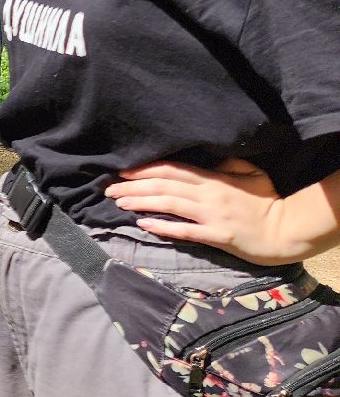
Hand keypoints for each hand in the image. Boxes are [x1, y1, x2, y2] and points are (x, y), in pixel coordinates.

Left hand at [106, 159, 310, 265]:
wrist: (286, 231)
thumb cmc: (268, 202)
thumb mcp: (251, 175)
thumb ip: (227, 166)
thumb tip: (208, 160)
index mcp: (215, 178)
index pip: (172, 169)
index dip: (144, 169)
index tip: (121, 170)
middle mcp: (209, 195)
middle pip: (163, 186)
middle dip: (133, 186)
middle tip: (109, 188)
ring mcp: (212, 216)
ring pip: (169, 205)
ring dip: (140, 202)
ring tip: (118, 202)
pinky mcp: (217, 236)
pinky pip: (184, 230)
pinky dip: (162, 226)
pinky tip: (143, 224)